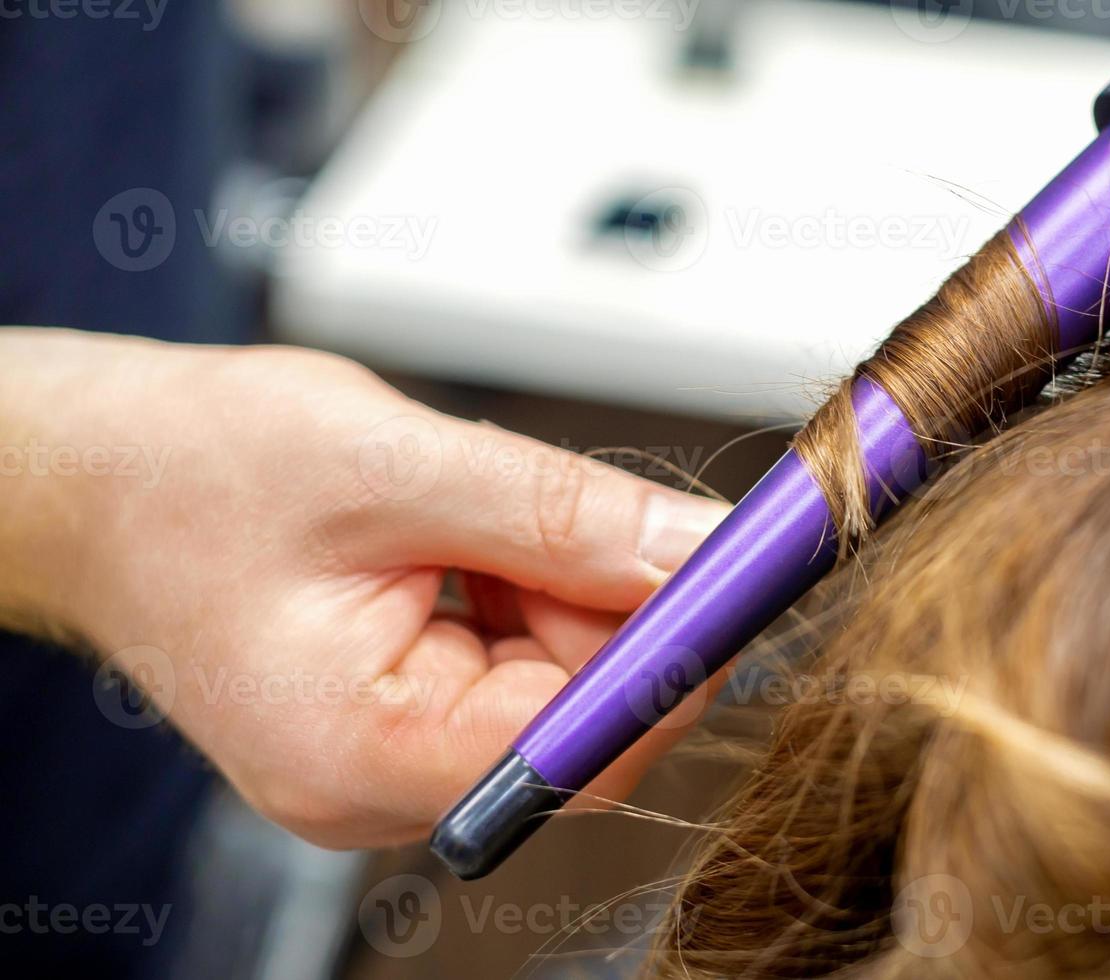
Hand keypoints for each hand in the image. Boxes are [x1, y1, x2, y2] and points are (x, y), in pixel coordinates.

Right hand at [0, 329, 729, 847]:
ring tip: (452, 516)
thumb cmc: (185, 468)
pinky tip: (449, 540)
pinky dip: (519, 587)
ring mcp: (393, 759)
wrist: (86, 477)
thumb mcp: (389, 465)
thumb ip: (560, 514)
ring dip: (553, 583)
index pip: (583, 744)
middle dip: (599, 600)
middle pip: (582, 719)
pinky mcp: (404, 716)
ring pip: (559, 681)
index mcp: (364, 752)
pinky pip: (516, 663)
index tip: (720, 559)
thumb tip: (700, 552)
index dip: (668, 649)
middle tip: (538, 504)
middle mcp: (381, 786)